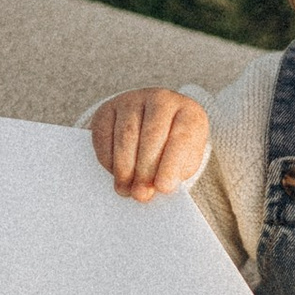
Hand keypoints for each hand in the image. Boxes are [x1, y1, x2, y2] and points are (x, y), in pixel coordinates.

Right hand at [89, 88, 210, 199]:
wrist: (155, 123)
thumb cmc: (174, 148)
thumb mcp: (184, 160)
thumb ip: (173, 174)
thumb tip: (150, 191)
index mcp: (189, 112)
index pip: (181, 138)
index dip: (171, 165)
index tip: (163, 188)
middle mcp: (161, 99)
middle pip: (151, 135)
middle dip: (145, 169)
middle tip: (141, 194)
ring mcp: (133, 100)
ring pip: (126, 134)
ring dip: (124, 167)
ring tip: (125, 189)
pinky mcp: (109, 107)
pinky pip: (105, 133)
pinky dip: (107, 157)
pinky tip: (114, 172)